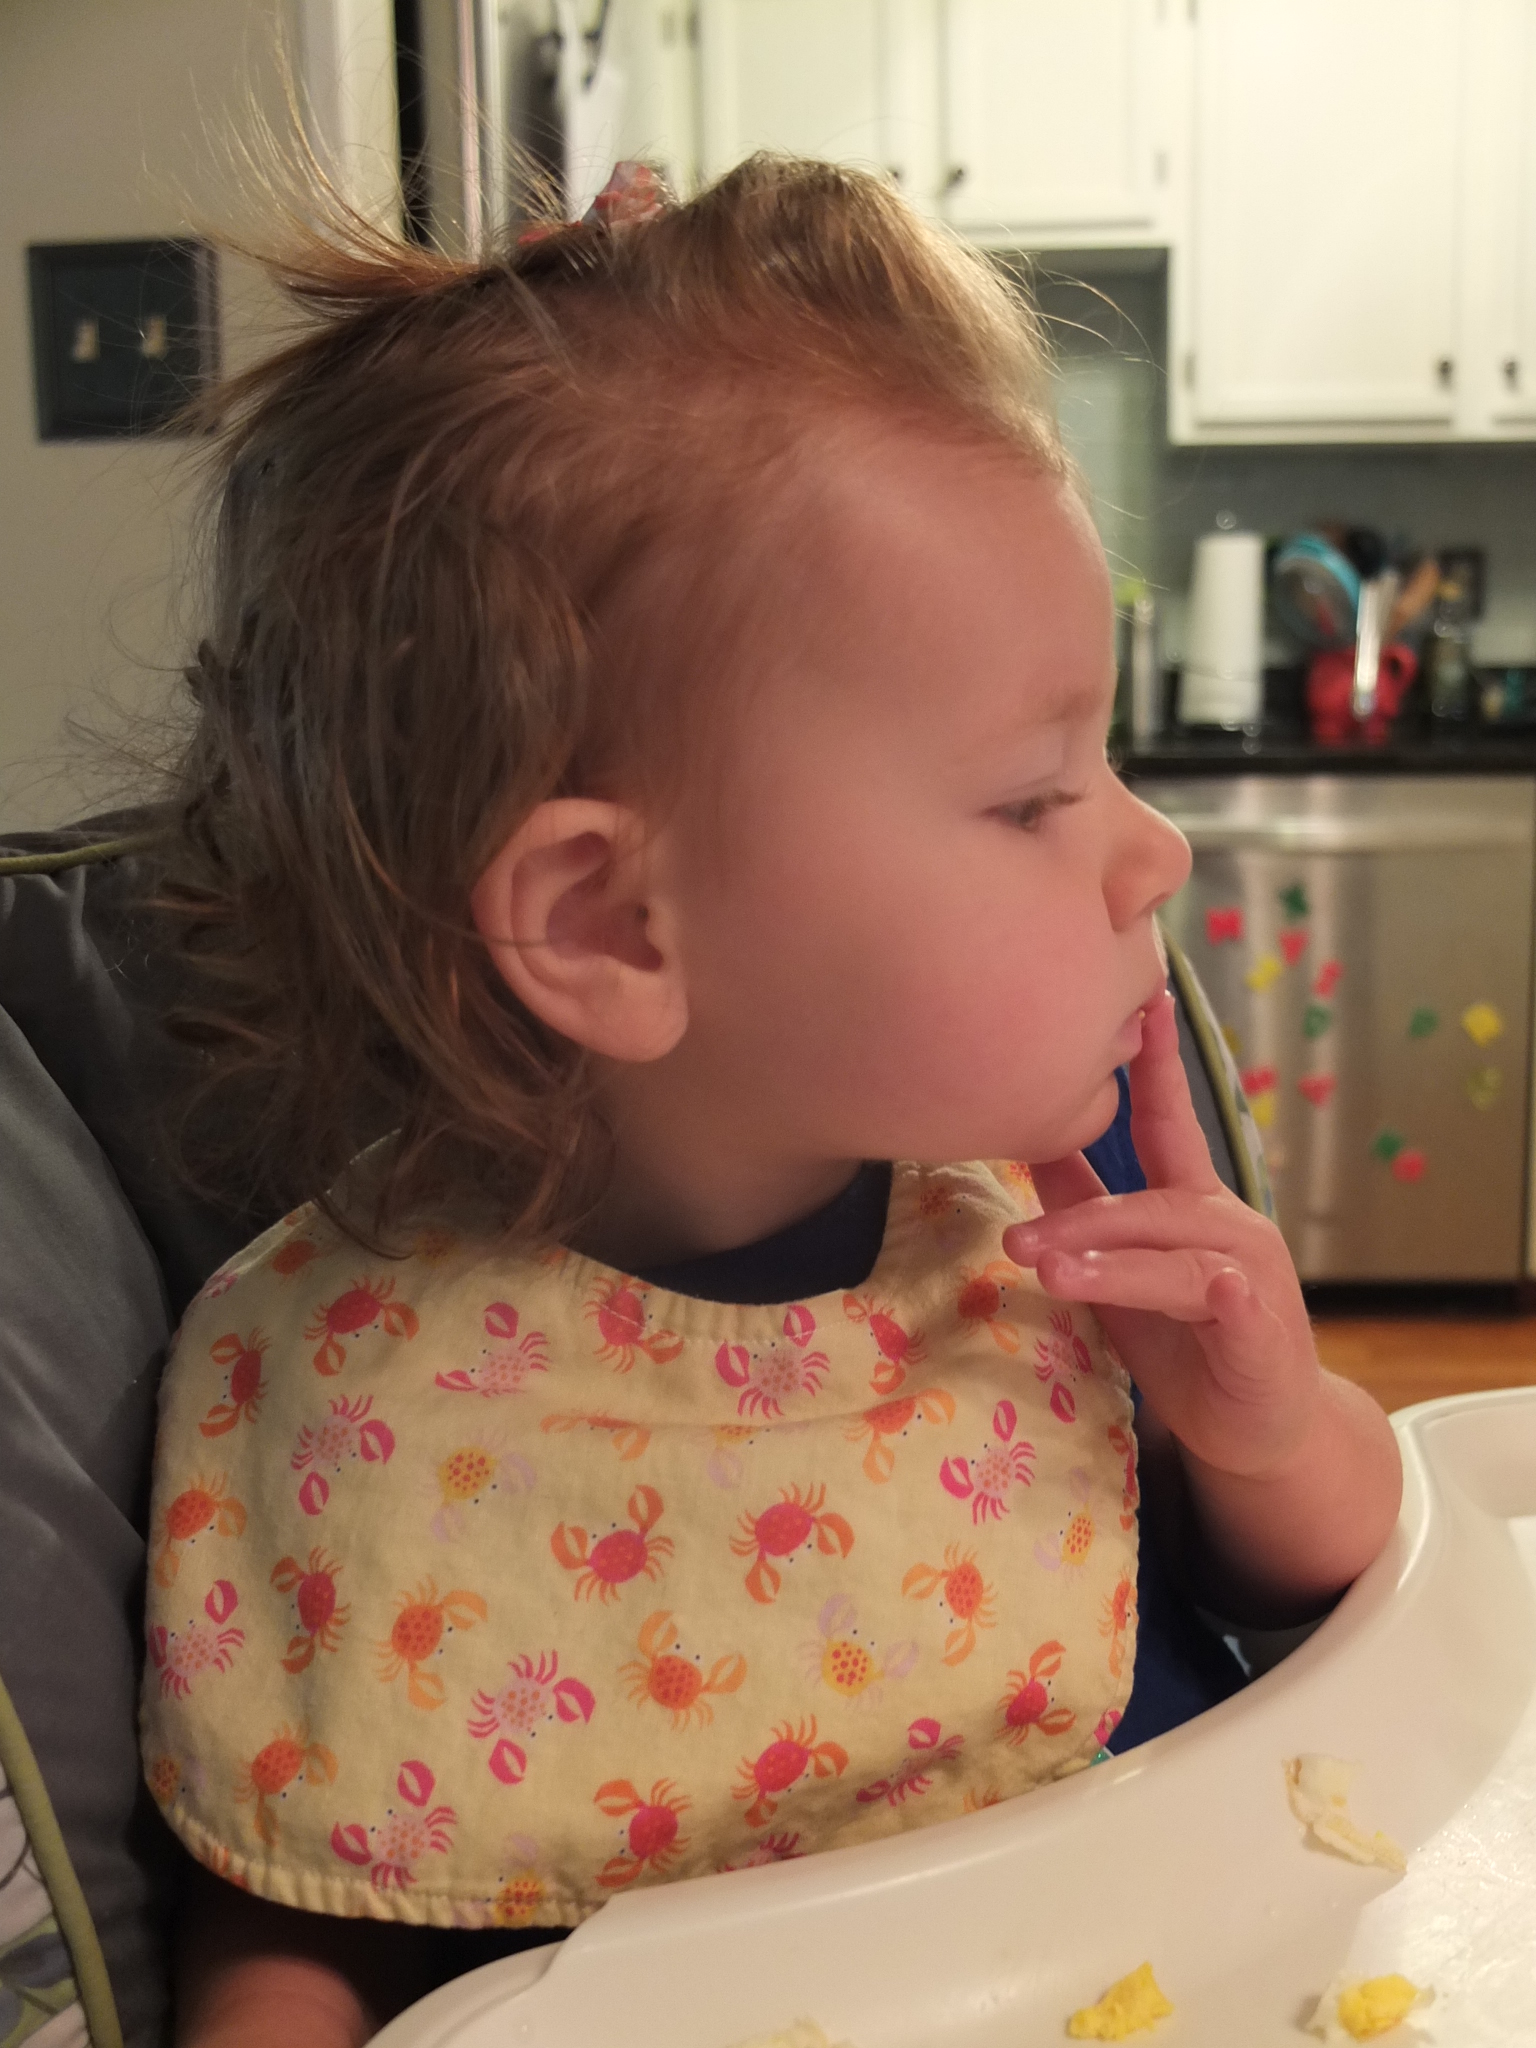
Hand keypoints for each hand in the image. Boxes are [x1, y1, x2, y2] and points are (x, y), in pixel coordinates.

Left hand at [1002, 989, 1320, 1481]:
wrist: (1256, 1433)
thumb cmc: (1188, 1346)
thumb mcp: (1121, 1274)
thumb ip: (1087, 1213)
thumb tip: (1032, 1144)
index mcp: (1197, 1205)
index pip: (1172, 1123)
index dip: (1158, 1064)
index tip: (1144, 998)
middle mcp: (1231, 1225)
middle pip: (1149, 1199)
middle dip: (1077, 1215)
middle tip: (1013, 1237)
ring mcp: (1253, 1273)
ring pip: (1171, 1246)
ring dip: (1103, 1255)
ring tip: (1045, 1265)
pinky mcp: (1258, 1323)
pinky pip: (1209, 1295)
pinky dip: (1173, 1288)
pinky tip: (1150, 1287)